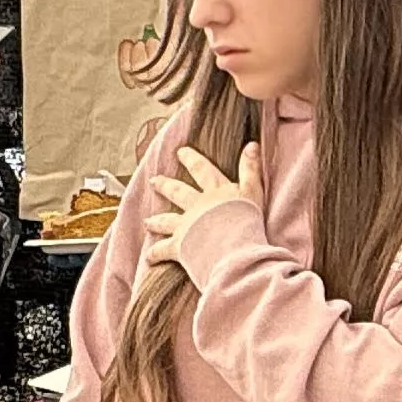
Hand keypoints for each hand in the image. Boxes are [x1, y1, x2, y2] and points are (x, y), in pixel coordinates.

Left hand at [141, 145, 260, 262]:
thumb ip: (251, 169)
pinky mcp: (180, 246)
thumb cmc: (246, 220)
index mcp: (215, 192)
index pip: (202, 170)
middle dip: (166, 185)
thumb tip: (251, 144)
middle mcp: (197, 206)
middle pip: (178, 193)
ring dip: (156, 221)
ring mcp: (186, 226)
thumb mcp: (253, 191)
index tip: (181, 152)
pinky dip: (155, 254)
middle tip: (154, 180)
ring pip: (167, 221)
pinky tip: (148, 257)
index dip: (191, 159)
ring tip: (147, 221)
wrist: (234, 247)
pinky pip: (163, 250)